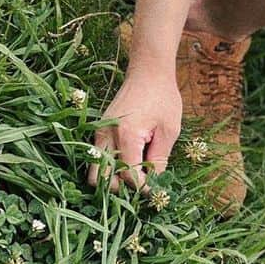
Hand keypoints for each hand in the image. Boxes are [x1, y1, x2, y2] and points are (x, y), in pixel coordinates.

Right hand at [89, 71, 180, 192]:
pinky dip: (109, 166)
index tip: (155, 191)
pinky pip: (97, 157)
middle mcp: (106, 135)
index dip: (143, 188)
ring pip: (95, 170)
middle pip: (103, 178)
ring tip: (134, 178)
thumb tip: (154, 183)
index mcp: (126, 135)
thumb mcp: (169, 130)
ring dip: (112, 179)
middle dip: (122, 188)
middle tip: (141, 186)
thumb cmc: (163, 98)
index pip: (129, 175)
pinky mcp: (98, 130)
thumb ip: (159, 159)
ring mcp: (99, 132)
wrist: (148, 72)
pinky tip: (128, 164)